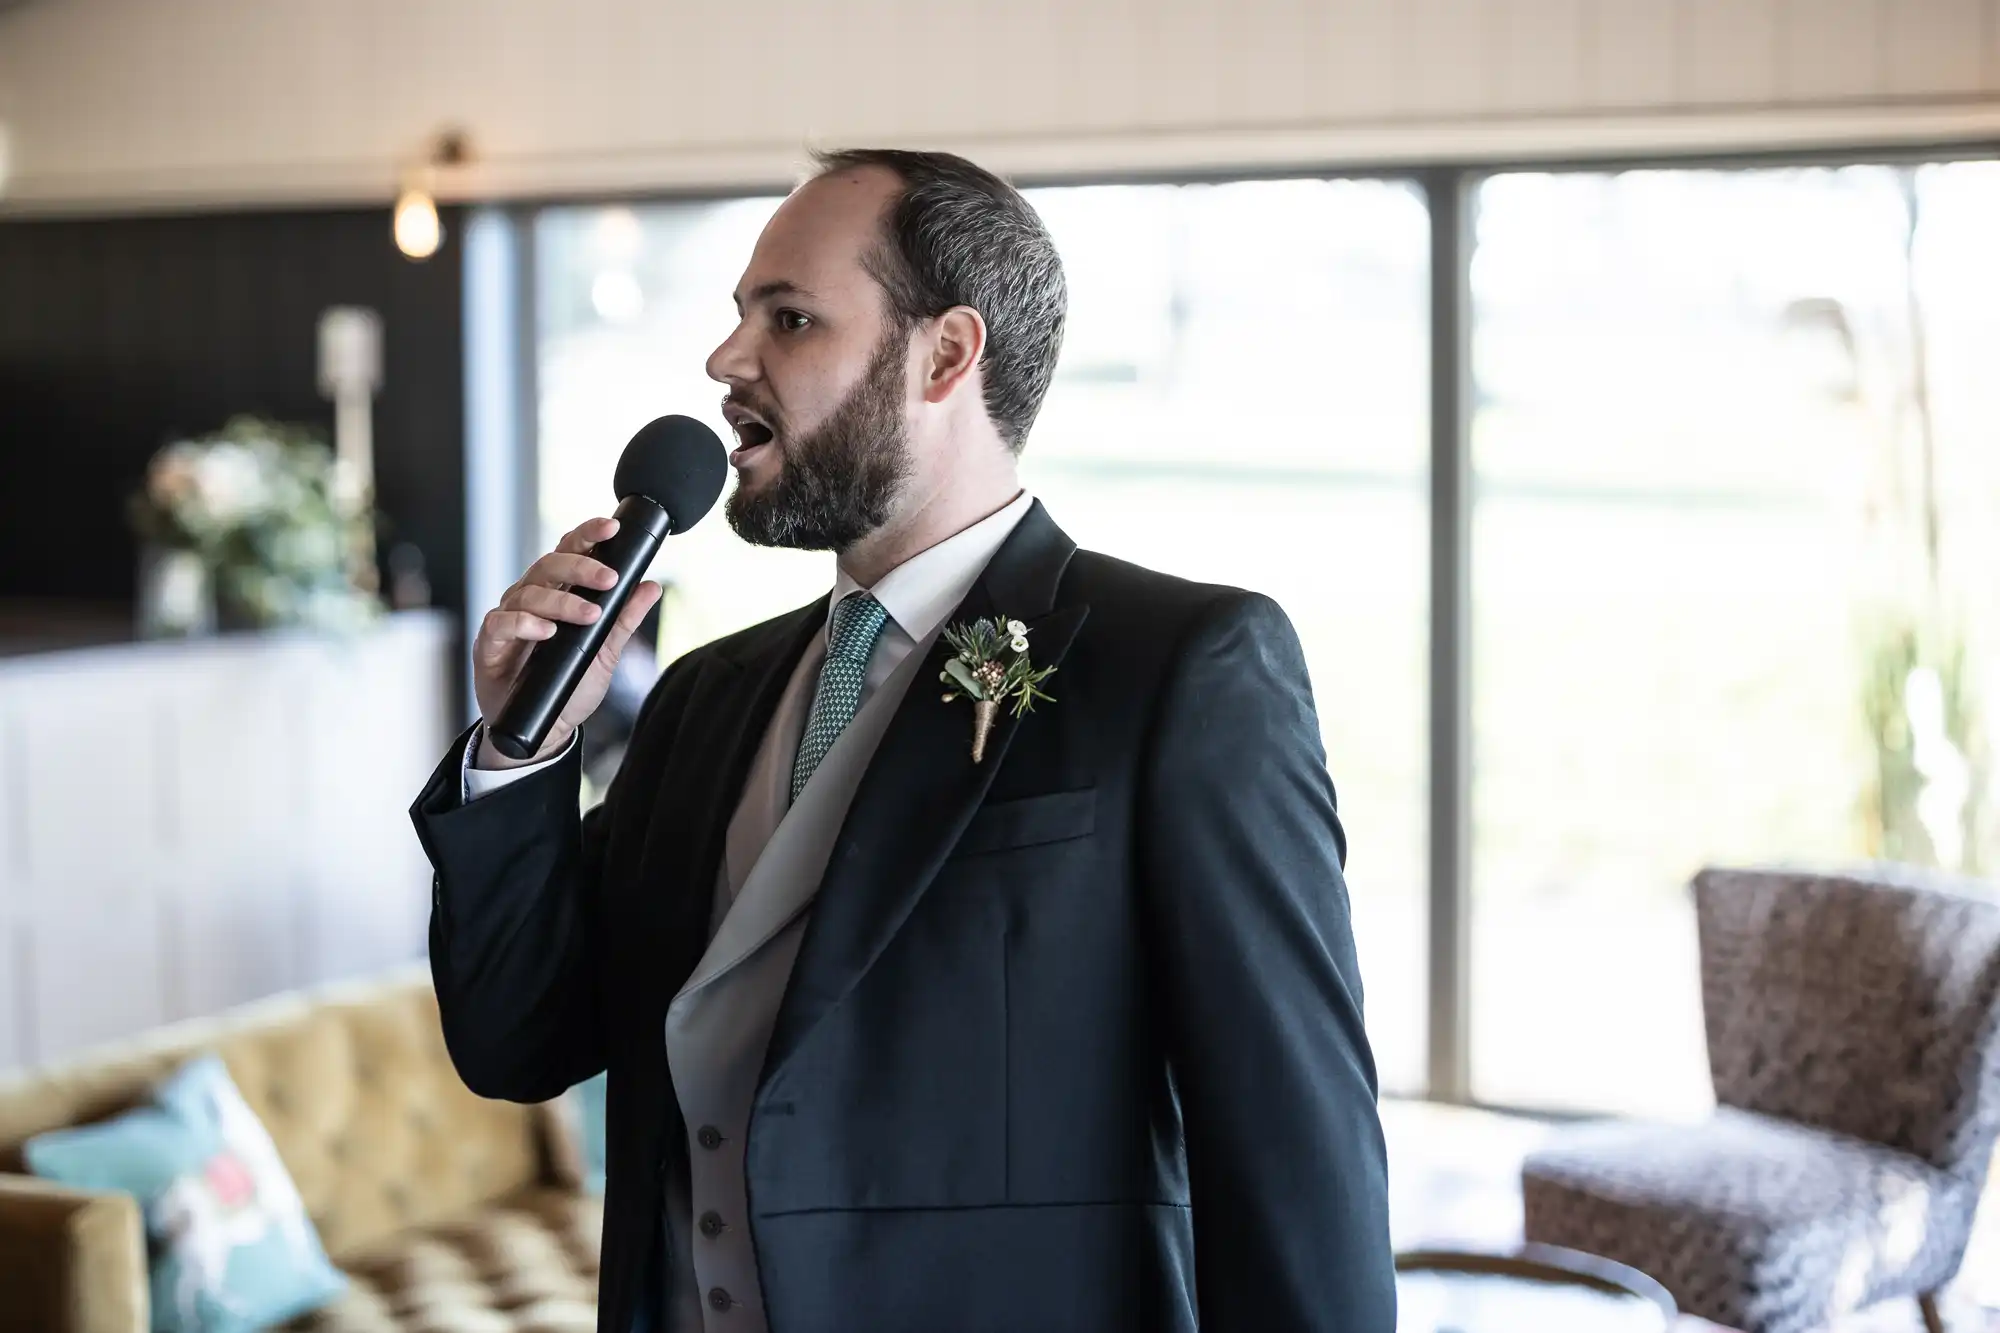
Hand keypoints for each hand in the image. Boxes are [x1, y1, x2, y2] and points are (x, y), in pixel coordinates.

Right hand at [472, 517, 663, 767]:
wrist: (544, 729)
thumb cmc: (569, 685)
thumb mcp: (604, 653)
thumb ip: (624, 620)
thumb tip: (651, 586)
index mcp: (557, 592)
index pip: (569, 551)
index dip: (587, 535)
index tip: (612, 527)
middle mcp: (530, 598)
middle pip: (549, 565)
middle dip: (581, 566)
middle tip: (608, 578)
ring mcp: (508, 618)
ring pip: (529, 593)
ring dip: (562, 602)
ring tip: (589, 615)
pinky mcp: (489, 644)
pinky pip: (501, 623)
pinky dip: (524, 624)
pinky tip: (546, 632)